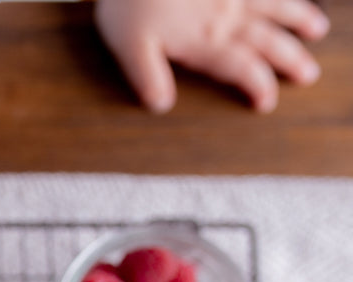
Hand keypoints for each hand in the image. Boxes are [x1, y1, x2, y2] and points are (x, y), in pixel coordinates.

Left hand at [95, 0, 329, 112]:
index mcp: (204, 41)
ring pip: (274, 5)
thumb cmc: (130, 2)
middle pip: (266, 41)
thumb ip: (148, 77)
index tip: (267, 102)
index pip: (240, 69)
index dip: (257, 87)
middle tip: (308, 74)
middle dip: (290, 58)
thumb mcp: (129, 46)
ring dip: (297, 17)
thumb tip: (161, 106)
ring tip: (316, 28)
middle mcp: (226, 17)